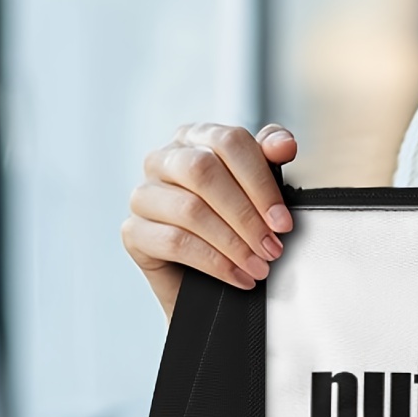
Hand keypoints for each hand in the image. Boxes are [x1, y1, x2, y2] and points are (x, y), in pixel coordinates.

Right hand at [122, 123, 296, 319]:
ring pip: (189, 209)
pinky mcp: (133, 231)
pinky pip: (174, 242)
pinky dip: (214, 262)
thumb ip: (270, 157)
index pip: (229, 141)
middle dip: (245, 214)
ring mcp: (143, 194)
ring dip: (233, 243)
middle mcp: (163, 159)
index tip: (282, 219)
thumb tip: (284, 144)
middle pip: (204, 172)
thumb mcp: (256, 186)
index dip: (260, 181)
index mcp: (195, 137)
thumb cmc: (232, 222)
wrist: (207, 279)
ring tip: (259, 265)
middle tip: (271, 246)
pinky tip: (237, 275)